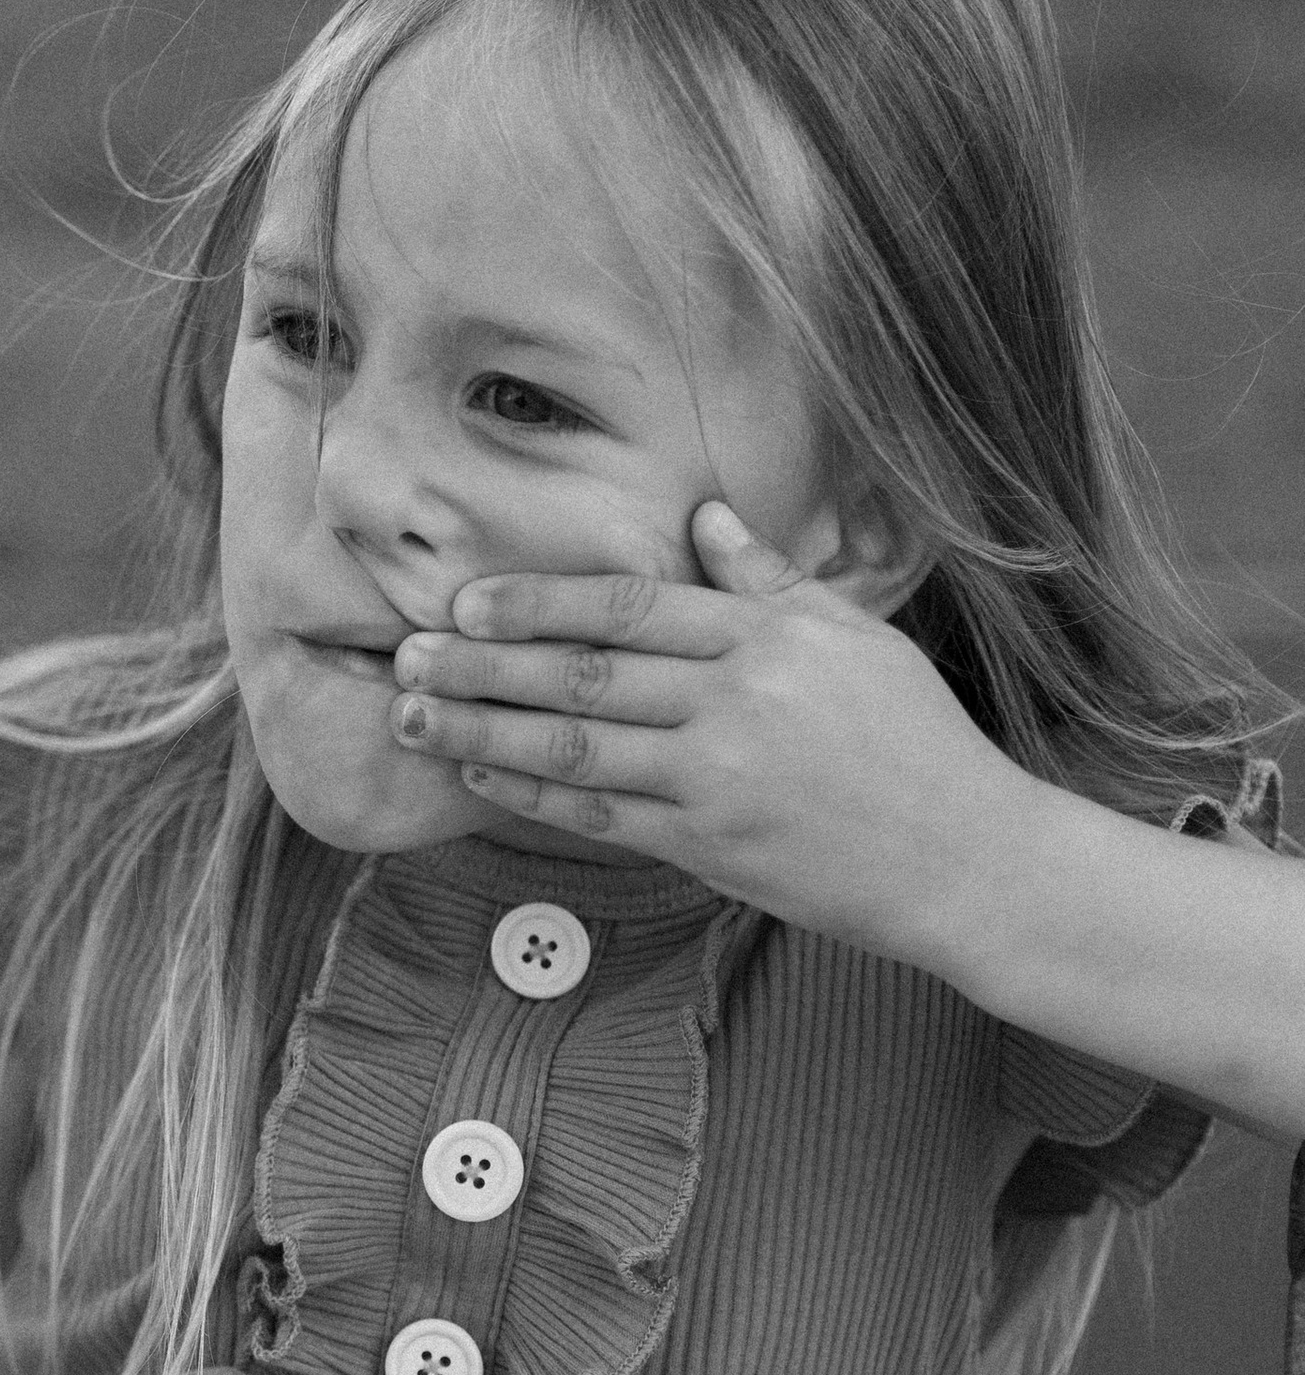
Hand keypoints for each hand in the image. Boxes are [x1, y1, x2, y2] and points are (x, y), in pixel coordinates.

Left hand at [388, 501, 1004, 952]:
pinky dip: (530, 791)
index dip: (538, 602)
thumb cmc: (918, 742)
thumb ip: (769, 579)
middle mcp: (734, 702)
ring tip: (412, 714)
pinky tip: (480, 771)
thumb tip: (705, 515)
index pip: (628, 607)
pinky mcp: (709, 847)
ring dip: (480, 727)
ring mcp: (717, 779)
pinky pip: (599, 812)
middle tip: (407, 654)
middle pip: (582, 673)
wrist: (967, 860)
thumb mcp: (856, 638)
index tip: (467, 599)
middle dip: (482, 663)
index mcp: (767, 639)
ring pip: (573, 745)